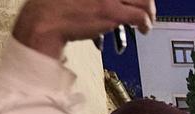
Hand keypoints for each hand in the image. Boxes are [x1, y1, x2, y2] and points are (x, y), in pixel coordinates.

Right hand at [13, 0, 155, 58]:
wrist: (45, 20)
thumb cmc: (56, 8)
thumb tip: (110, 3)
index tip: (135, 1)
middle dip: (146, 1)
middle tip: (146, 9)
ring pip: (144, 0)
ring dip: (149, 12)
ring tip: (147, 21)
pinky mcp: (111, 12)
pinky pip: (140, 16)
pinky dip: (146, 24)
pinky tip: (143, 29)